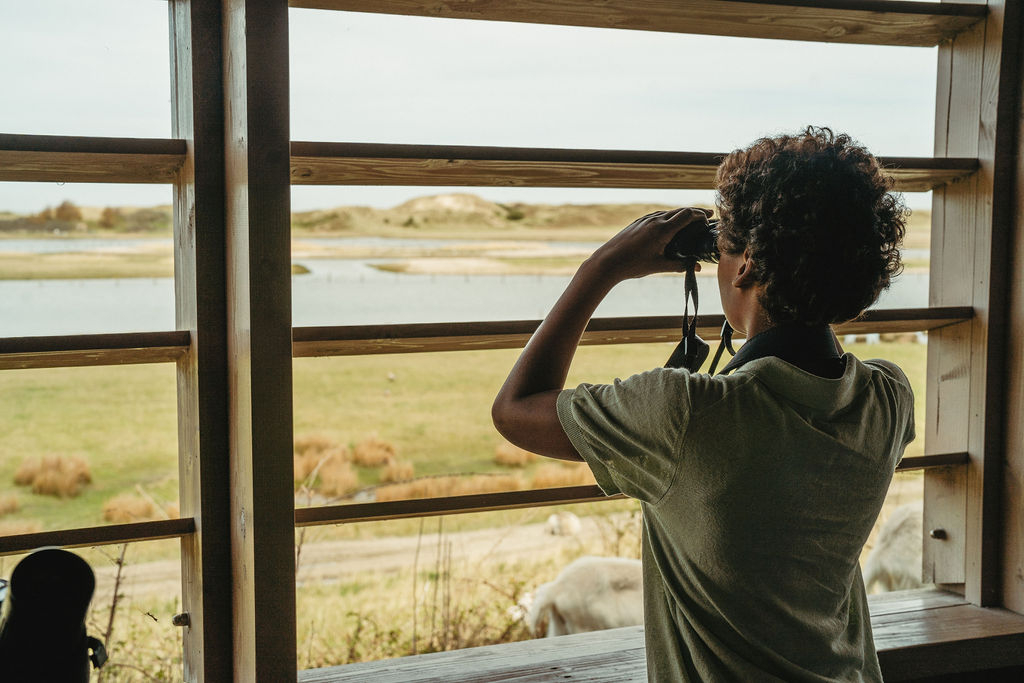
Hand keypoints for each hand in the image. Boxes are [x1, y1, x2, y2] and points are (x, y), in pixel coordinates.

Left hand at [586, 207, 714, 282]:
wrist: (607, 261)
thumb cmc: (633, 265)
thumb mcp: (659, 266)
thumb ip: (680, 265)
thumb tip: (698, 267)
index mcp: (663, 229)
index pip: (687, 214)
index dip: (700, 215)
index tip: (709, 219)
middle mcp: (655, 220)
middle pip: (680, 210)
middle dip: (695, 212)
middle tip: (707, 216)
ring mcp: (645, 220)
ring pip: (668, 212)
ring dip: (681, 214)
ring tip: (691, 219)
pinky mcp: (638, 222)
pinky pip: (658, 216)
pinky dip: (669, 217)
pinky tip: (670, 224)